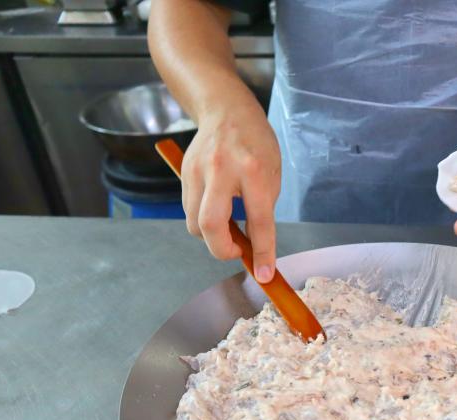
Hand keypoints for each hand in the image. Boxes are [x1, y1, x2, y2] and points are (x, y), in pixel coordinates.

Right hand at [182, 96, 280, 281]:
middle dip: (222, 250)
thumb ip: (263, 208)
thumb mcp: (272, 173)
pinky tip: (217, 210)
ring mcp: (198, 171)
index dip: (262, 252)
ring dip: (211, 236)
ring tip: (229, 228)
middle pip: (210, 226)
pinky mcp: (184, 173)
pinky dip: (203, 220)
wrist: (225, 109)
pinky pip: (189, 210)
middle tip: (237, 251)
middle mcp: (222, 170)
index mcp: (253, 171)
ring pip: (194, 223)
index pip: (258, 221)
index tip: (264, 273)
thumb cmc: (256, 143)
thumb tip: (255, 246)